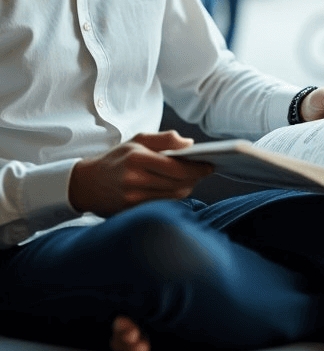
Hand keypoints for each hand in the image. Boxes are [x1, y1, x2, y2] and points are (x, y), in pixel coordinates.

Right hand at [68, 131, 213, 216]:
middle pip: (178, 184)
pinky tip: (177, 188)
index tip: (209, 165)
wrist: (86, 183)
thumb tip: (189, 144)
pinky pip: (162, 205)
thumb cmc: (117, 158)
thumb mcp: (138, 140)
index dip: (197, 168)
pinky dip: (174, 197)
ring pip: (173, 196)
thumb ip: (165, 139)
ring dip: (187, 188)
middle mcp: (134, 180)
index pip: (176, 167)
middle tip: (204, 171)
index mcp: (137, 159)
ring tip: (192, 179)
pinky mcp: (131, 211)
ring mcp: (132, 199)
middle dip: (195, 178)